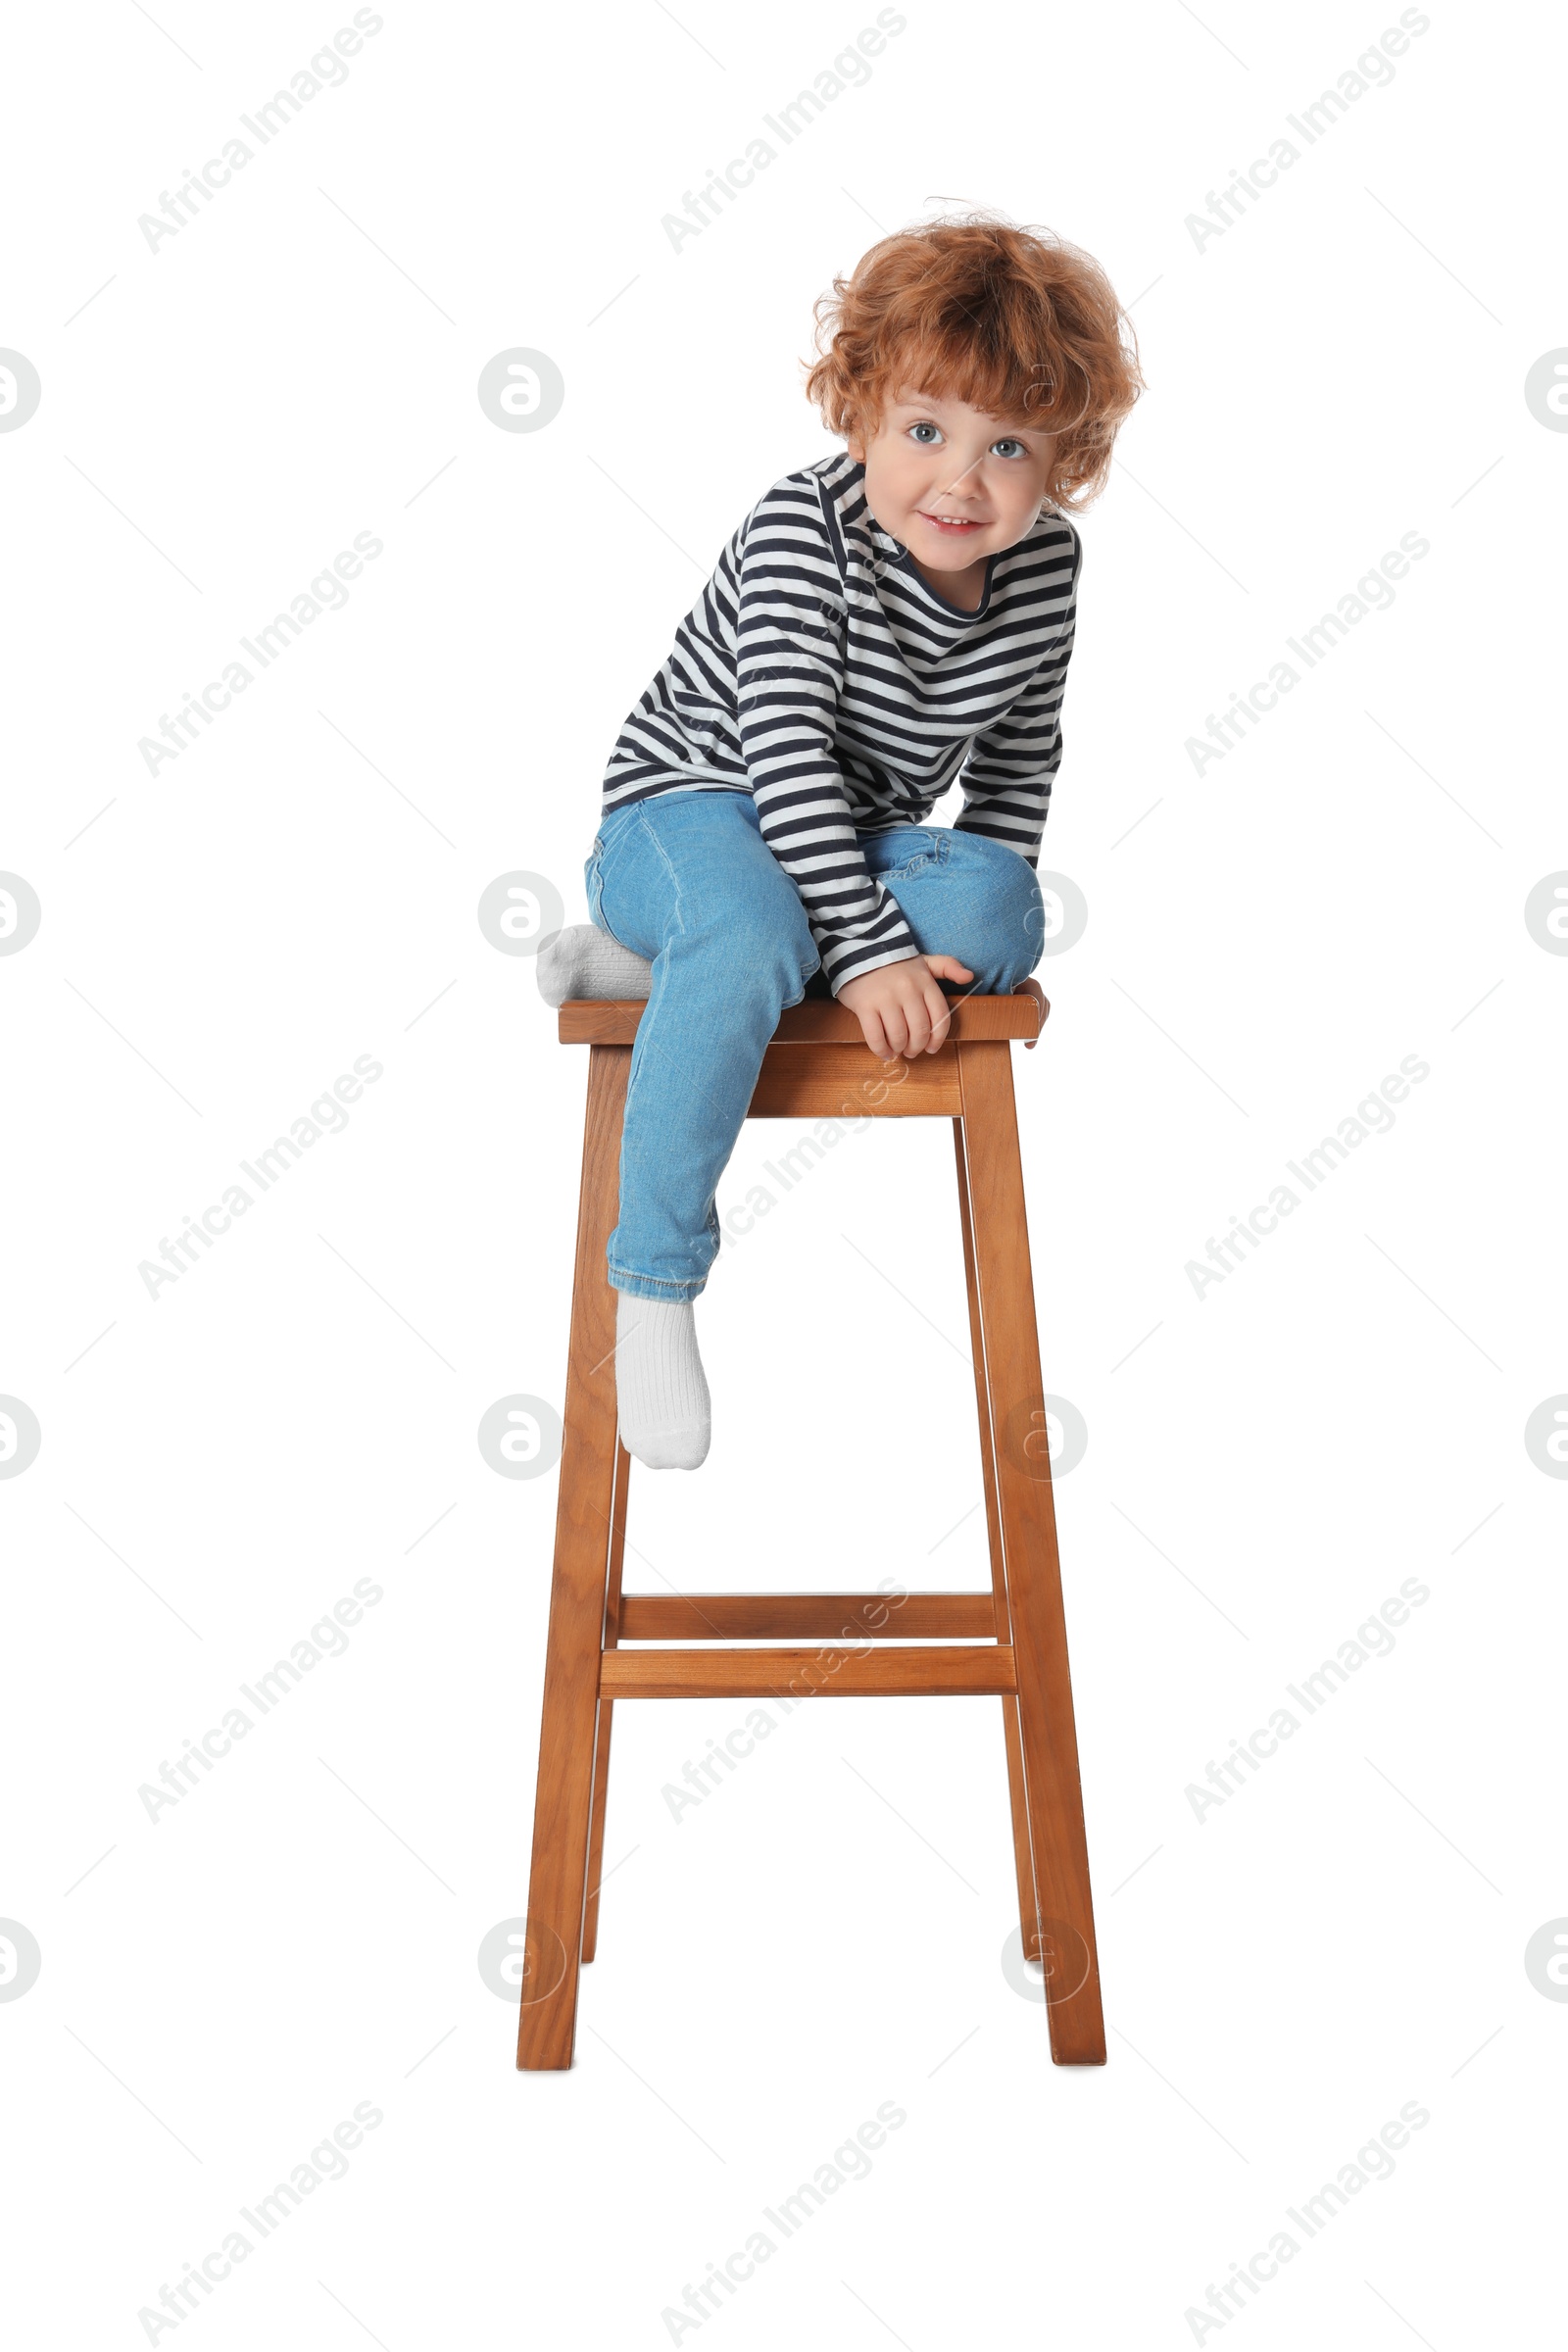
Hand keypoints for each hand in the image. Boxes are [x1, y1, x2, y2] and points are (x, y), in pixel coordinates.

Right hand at [837, 953, 974, 1058]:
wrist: (861, 950)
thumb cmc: (896, 963)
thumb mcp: (925, 961)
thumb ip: (948, 967)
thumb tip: (969, 977)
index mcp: (925, 982)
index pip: (940, 1017)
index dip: (938, 1038)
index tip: (931, 1048)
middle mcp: (907, 990)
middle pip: (919, 1030)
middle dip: (917, 1047)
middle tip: (911, 1051)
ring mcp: (885, 998)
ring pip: (898, 1036)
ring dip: (899, 1049)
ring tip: (897, 1050)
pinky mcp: (864, 1005)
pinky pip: (875, 1036)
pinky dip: (881, 1050)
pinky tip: (884, 1052)